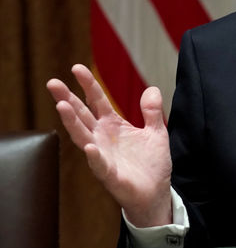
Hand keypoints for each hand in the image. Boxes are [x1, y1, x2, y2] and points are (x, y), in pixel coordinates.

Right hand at [46, 64, 172, 226]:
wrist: (155, 193)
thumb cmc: (151, 164)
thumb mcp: (156, 132)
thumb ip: (152, 111)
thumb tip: (152, 88)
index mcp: (113, 126)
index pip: (97, 101)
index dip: (88, 85)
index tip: (77, 68)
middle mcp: (103, 138)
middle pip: (82, 115)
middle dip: (67, 99)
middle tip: (53, 83)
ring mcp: (103, 156)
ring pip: (83, 136)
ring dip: (72, 122)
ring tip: (62, 106)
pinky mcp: (110, 175)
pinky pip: (99, 164)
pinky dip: (94, 156)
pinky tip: (88, 146)